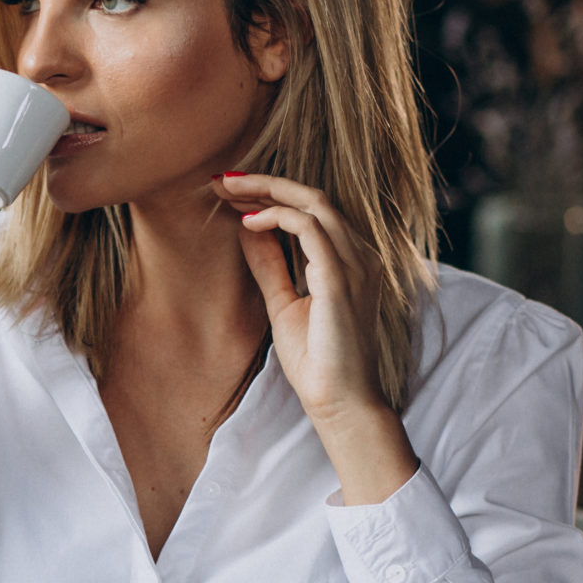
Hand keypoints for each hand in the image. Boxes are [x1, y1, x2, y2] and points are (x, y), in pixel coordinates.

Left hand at [212, 173, 416, 503]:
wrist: (340, 403)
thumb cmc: (319, 362)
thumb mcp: (284, 304)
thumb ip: (270, 266)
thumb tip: (246, 230)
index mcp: (350, 260)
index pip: (312, 210)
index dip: (271, 193)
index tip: (231, 191)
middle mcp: (360, 256)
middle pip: (314, 197)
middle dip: (265, 182)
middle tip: (221, 178)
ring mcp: (356, 265)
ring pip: (314, 204)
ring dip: (267, 191)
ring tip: (227, 191)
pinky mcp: (342, 279)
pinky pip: (312, 229)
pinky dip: (278, 218)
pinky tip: (247, 222)